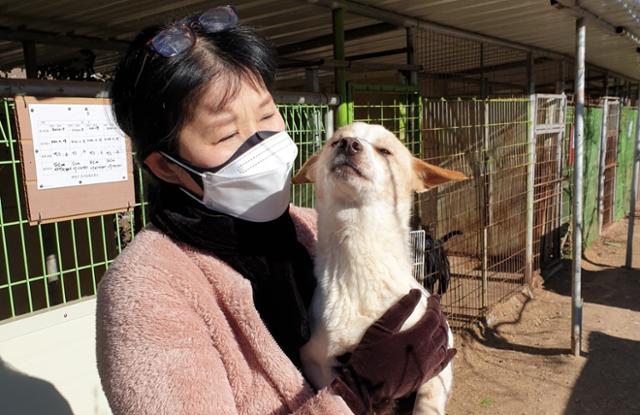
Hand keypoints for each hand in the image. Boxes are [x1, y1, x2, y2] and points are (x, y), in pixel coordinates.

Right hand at [330, 289, 455, 413]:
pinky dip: (448, 355)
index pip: (434, 317)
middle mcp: (426, 352)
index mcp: (416, 337)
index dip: (435, 305)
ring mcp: (427, 366)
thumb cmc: (369, 355)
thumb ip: (400, 309)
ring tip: (439, 324)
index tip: (433, 297)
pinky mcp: (424, 377)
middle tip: (435, 307)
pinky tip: (451, 350)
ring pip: (444, 345)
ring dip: (444, 332)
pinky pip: (442, 365)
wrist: (365, 387)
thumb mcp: (381, 328)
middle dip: (440, 316)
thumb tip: (416, 293)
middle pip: (441, 330)